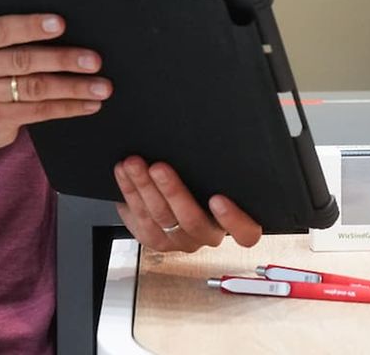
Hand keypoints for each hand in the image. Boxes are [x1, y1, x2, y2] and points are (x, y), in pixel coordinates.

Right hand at [0, 14, 109, 154]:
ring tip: (102, 86)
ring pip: (35, 88)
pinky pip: (38, 111)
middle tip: (95, 60)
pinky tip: (89, 104)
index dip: (30, 27)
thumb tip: (69, 28)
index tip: (61, 24)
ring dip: (74, 87)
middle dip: (63, 59)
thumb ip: (11, 38)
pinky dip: (68, 107)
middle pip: (22, 60)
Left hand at [115, 158, 263, 252]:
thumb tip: (228, 127)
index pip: (246, 233)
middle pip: (192, 220)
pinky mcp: (154, 239)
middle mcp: (207, 235)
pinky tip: (123, 174)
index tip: (218, 199)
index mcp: (234, 223)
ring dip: (143, 188)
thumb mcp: (220, 171)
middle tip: (159, 167)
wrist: (177, 191)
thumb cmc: (206, 176)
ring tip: (133, 164)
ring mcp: (179, 241)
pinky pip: (139, 219)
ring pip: (160, 218)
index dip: (232, 220)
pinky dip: (129, 193)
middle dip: (172, 191)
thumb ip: (226, 163)